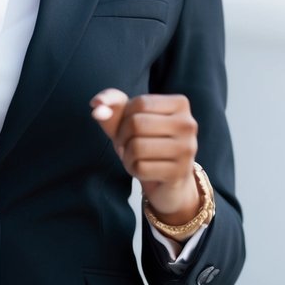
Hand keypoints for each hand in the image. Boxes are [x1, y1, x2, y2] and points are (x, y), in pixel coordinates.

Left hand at [90, 88, 200, 223]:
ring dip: (127, 156)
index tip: (128, 128)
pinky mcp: (180, 172)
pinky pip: (141, 168)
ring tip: (134, 158)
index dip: (124, 117)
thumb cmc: (147, 143)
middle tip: (127, 146)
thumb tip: (96, 105)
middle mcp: (188, 124)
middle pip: (137, 123)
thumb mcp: (128, 119)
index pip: (139, 103)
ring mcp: (187, 149)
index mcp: (180, 103)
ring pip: (137, 147)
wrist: (168, 181)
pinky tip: (141, 170)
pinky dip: (133, 170)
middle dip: (122, 138)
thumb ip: (111, 104)